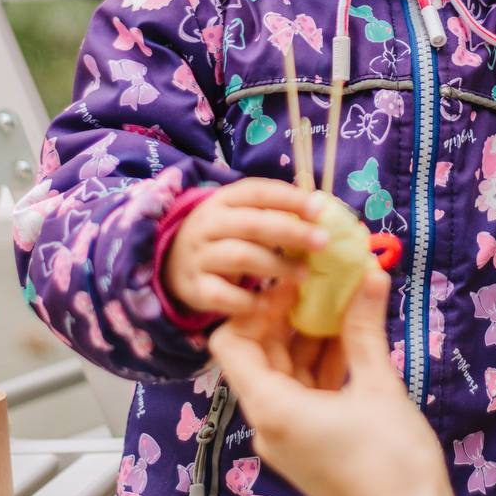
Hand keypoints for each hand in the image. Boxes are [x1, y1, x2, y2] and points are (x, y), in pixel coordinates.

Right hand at [163, 180, 327, 318]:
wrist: (173, 262)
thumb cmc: (223, 235)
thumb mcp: (240, 214)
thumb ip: (273, 208)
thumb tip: (318, 201)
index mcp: (223, 200)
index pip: (257, 191)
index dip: (289, 198)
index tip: (319, 209)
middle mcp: (208, 224)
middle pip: (252, 224)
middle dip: (291, 232)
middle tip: (323, 241)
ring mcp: (199, 256)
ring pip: (240, 257)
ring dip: (277, 266)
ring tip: (304, 275)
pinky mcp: (195, 288)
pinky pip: (223, 296)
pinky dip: (249, 301)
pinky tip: (270, 304)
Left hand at [209, 270, 460, 495]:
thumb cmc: (390, 461)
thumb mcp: (379, 387)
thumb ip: (365, 328)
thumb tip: (368, 273)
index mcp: (271, 407)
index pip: (231, 343)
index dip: (256, 307)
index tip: (293, 282)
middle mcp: (268, 422)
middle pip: (260, 354)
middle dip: (289, 314)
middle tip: (321, 279)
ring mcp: (288, 436)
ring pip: (286, 371)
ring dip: (310, 335)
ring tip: (343, 299)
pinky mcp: (309, 444)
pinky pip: (304, 391)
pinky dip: (322, 362)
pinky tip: (353, 336)